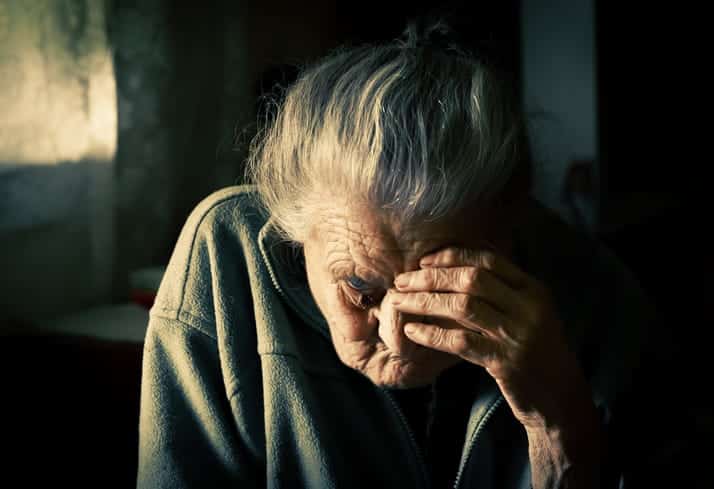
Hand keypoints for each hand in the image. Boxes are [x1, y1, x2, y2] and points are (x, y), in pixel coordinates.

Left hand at [389, 246, 594, 429]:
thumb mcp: (525, 315)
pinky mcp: (507, 362)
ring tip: (398, 302)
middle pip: (471, 279)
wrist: (559, 398)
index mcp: (533, 290)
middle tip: (402, 281)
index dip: (452, 256)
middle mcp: (528, 307)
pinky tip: (412, 330)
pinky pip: (461, 341)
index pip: (488, 260)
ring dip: (425, 301)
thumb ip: (500, 293)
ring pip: (463, 306)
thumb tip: (451, 270)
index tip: (424, 260)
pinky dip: (432, 333)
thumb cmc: (534, 353)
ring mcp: (519, 334)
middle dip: (431, 277)